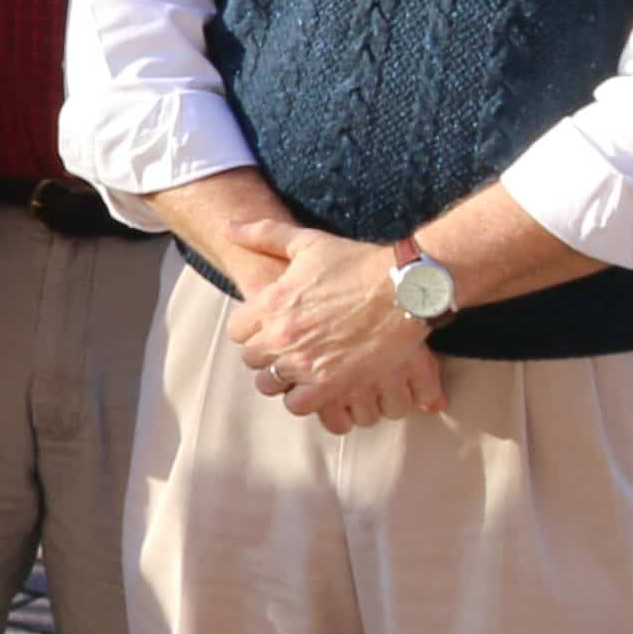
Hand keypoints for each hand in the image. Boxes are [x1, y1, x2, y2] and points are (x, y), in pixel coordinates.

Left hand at [228, 220, 442, 433]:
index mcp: (271, 303)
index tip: (269, 326)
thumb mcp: (306, 242)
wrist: (403, 289)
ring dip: (281, 378)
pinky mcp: (333, 383)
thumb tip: (228, 227)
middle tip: (287, 347)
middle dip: (266, 353)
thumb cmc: (356, 262)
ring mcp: (306, 362)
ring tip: (299, 368)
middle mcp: (282, 335)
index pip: (237, 330)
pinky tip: (315, 386)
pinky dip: (303, 399)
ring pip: (270, 384)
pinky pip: (298, 405)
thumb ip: (262, 235)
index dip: (252, 329)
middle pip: (251, 358)